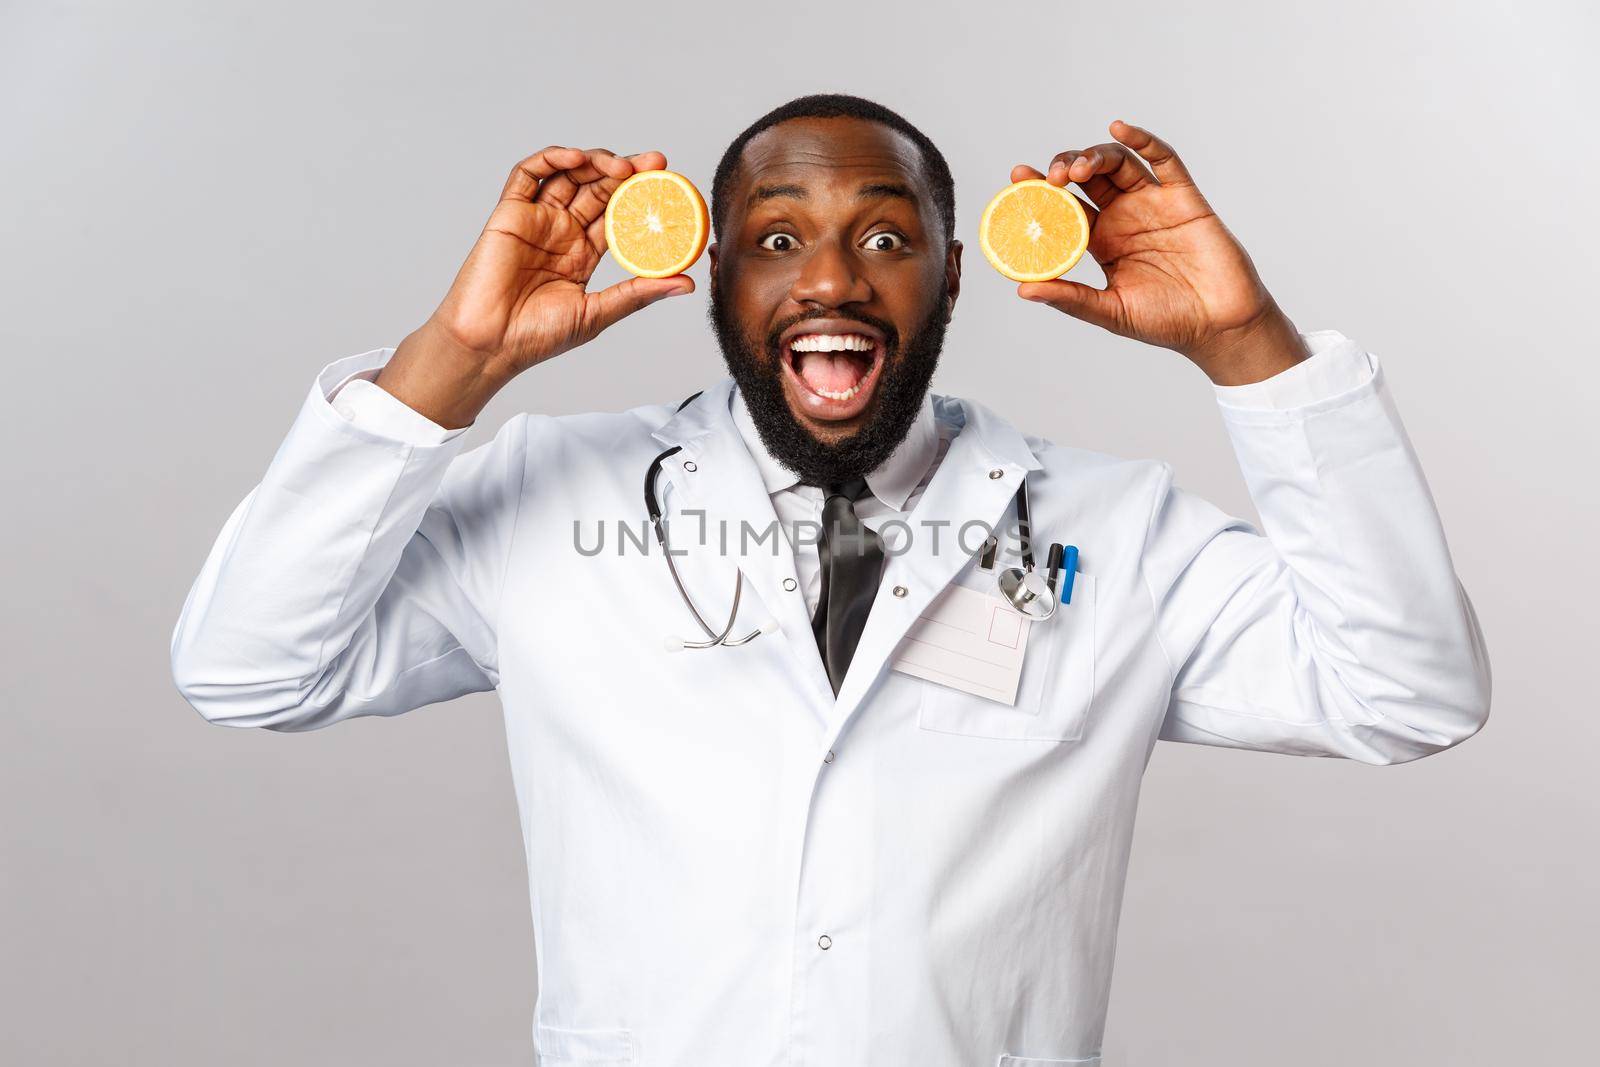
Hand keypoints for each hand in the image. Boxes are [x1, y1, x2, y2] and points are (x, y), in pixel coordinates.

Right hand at [378, 147, 693, 427]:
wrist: (491, 344)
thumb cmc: (537, 336)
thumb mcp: (598, 313)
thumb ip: (638, 293)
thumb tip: (687, 283)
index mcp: (582, 253)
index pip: (617, 213)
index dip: (641, 196)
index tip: (669, 185)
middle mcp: (561, 232)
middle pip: (598, 188)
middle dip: (627, 171)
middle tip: (657, 164)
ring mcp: (536, 220)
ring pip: (569, 175)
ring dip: (596, 162)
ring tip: (623, 166)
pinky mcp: (509, 213)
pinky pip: (528, 175)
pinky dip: (552, 160)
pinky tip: (578, 160)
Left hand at [1014, 121, 1308, 385]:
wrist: (1218, 326)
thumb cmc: (1165, 322)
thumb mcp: (1110, 312)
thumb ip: (1070, 298)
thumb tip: (1022, 290)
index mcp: (1101, 241)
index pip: (1064, 206)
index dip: (1041, 188)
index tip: (1017, 175)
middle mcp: (1123, 217)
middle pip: (1088, 178)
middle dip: (1066, 168)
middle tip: (1050, 177)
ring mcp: (1153, 204)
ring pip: (1119, 164)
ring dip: (1095, 156)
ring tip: (1077, 169)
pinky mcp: (1183, 197)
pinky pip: (1164, 161)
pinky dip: (1143, 141)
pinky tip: (1120, 130)